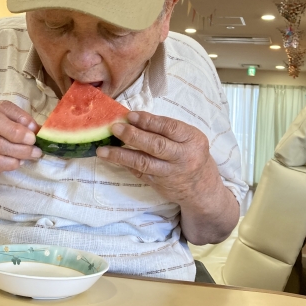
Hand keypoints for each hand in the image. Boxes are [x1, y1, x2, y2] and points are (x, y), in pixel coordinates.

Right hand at [0, 100, 41, 180]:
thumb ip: (20, 125)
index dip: (21, 117)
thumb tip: (41, 129)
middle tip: (33, 141)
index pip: (3, 107)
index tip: (35, 128)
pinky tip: (20, 162)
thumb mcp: (3, 128)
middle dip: (17, 132)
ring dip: (21, 150)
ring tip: (34, 153)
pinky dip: (11, 162)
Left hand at [96, 111, 219, 205]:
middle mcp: (183, 157)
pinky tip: (112, 158)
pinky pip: (139, 173)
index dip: (148, 121)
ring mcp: (170, 173)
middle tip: (115, 128)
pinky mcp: (159, 184)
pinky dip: (125, 164)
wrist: (202, 189)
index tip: (130, 115)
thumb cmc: (192, 155)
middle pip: (156, 145)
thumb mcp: (189, 138)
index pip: (169, 127)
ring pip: (144, 163)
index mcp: (192, 139)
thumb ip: (167, 129)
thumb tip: (135, 118)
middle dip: (133, 136)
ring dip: (121, 155)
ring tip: (103, 150)